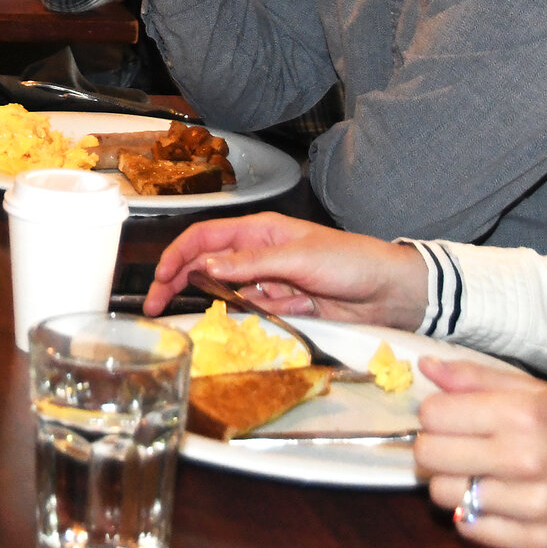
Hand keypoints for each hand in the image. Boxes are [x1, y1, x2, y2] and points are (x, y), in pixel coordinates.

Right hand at [145, 212, 426, 322]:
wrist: (389, 291)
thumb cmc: (349, 261)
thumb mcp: (298, 258)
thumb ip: (250, 264)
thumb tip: (205, 265)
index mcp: (258, 231)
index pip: (204, 238)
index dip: (176, 256)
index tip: (157, 279)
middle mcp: (257, 254)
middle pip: (206, 265)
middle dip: (180, 282)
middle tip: (157, 305)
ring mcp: (269, 281)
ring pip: (230, 292)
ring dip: (231, 303)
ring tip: (260, 306)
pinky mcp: (283, 305)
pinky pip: (255, 312)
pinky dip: (258, 316)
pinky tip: (285, 311)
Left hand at [414, 358, 546, 547]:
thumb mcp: (539, 391)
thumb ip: (478, 378)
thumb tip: (426, 366)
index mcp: (525, 413)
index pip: (434, 414)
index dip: (434, 414)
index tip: (450, 418)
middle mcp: (528, 458)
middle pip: (430, 455)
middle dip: (435, 448)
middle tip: (458, 447)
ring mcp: (534, 505)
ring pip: (443, 494)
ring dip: (452, 482)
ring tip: (478, 473)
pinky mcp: (538, 541)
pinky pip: (470, 528)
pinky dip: (472, 514)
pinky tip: (494, 499)